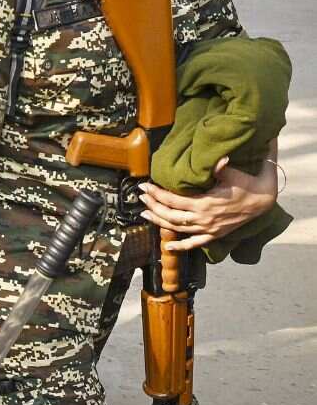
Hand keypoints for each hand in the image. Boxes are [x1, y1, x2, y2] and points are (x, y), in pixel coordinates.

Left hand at [140, 157, 277, 251]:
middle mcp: (203, 218)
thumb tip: (215, 158)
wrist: (263, 200)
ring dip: (159, 221)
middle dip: (153, 205)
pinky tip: (167, 246)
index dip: (156, 193)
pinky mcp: (214, 235)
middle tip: (141, 198)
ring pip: (177, 228)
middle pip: (170, 215)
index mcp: (204, 203)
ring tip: (145, 214)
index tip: (144, 186)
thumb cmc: (246, 183)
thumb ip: (219, 167)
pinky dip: (180, 246)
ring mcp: (208, 229)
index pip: (172, 199)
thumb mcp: (232, 173)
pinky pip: (194, 244)